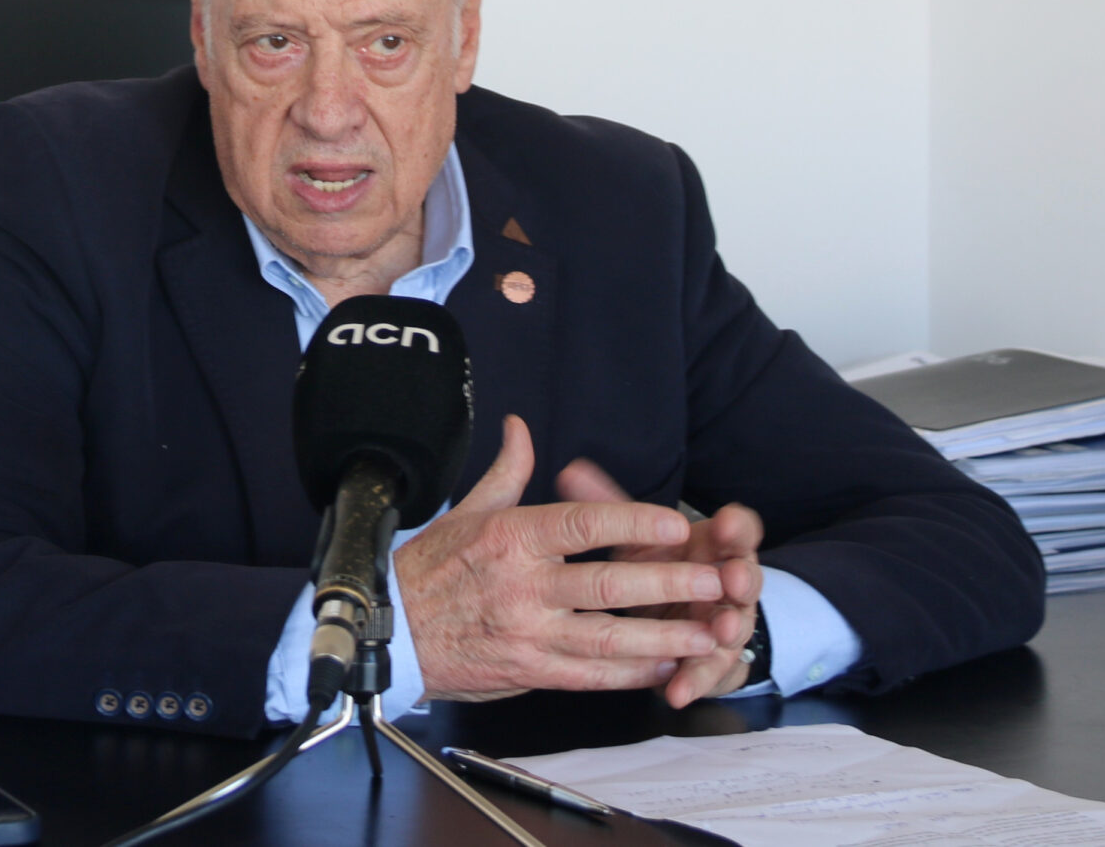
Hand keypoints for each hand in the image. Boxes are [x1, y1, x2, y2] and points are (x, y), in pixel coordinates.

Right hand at [393, 415, 730, 700]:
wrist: (391, 629)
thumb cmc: (429, 568)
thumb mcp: (466, 511)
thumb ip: (507, 472)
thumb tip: (520, 427)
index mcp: (510, 538)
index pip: (580, 526)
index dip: (632, 523)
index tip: (674, 523)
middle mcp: (522, 587)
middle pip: (607, 585)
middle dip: (666, 583)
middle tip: (713, 580)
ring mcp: (528, 633)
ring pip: (607, 637)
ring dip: (662, 636)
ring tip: (706, 630)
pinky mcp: (529, 671)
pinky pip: (589, 676)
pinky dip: (630, 673)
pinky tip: (664, 666)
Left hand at [556, 455, 763, 706]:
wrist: (689, 620)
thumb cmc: (662, 568)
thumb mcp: (642, 538)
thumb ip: (610, 508)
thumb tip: (568, 472)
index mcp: (717, 545)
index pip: (739, 528)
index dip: (735, 526)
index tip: (722, 522)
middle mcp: (730, 583)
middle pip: (746, 576)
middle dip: (740, 576)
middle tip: (730, 577)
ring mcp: (728, 624)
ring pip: (736, 626)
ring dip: (727, 628)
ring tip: (717, 631)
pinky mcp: (715, 664)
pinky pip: (709, 674)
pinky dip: (695, 681)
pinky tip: (677, 692)